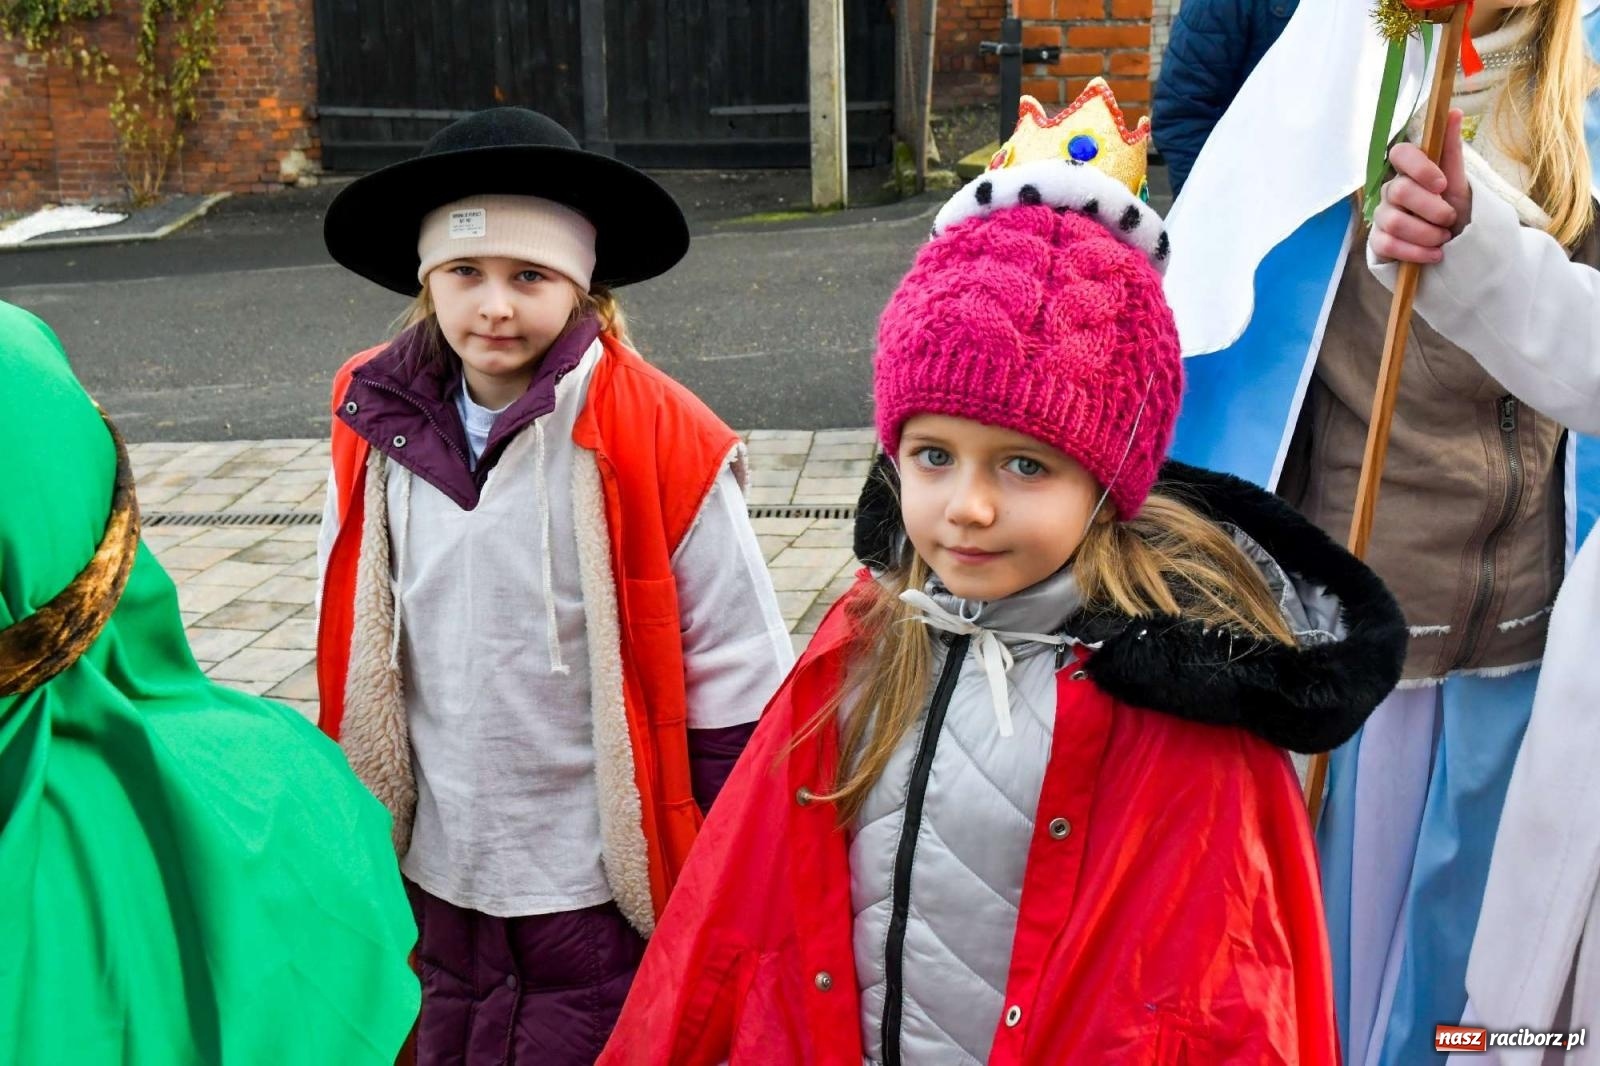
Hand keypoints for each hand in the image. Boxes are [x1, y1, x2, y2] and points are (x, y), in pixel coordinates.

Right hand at [1369, 109, 1472, 264]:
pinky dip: (1416, 252)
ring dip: (1426, 233)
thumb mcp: (1457, 181)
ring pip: (1395, 222)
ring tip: (1444, 238)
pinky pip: (1388, 245)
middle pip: (1399, 191)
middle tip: (1449, 218)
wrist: (1454, 245)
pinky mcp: (1378, 242)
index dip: (1419, 168)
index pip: (1399, 153)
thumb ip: (1451, 150)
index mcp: (1409, 170)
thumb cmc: (1454, 209)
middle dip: (1431, 208)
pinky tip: (1434, 254)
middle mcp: (1390, 190)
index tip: (1441, 184)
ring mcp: (1382, 216)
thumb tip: (1452, 111)